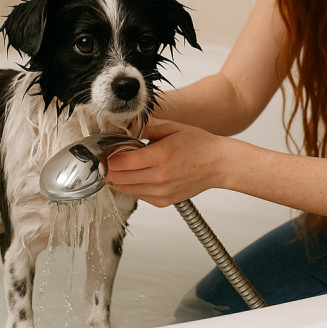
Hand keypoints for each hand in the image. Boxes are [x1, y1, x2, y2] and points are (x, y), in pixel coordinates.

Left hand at [105, 119, 229, 206]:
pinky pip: (138, 196)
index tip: (108, 150)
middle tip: (111, 159)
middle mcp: (159, 177)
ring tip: (124, 167)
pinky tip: (139, 175)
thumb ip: (147, 126)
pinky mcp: (163, 201)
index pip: (120, 162)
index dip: (109, 156)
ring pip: (125, 190)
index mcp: (160, 155)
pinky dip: (132, 186)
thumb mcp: (172, 127)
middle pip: (118, 178)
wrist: (218, 164)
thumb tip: (126, 126)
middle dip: (110, 168)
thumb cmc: (199, 144)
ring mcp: (161, 192)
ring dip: (119, 179)